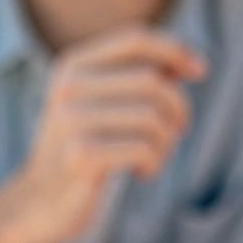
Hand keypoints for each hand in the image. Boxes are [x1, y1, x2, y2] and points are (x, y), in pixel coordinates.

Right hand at [17, 27, 206, 242]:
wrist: (41, 201)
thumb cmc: (87, 149)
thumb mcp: (107, 106)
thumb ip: (139, 79)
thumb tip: (192, 64)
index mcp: (74, 66)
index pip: (135, 40)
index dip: (174, 50)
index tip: (201, 71)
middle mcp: (68, 87)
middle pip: (151, 81)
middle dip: (178, 108)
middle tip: (176, 132)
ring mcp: (70, 121)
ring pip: (152, 118)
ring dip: (167, 141)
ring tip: (155, 155)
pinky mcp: (79, 156)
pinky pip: (143, 149)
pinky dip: (155, 162)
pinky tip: (143, 172)